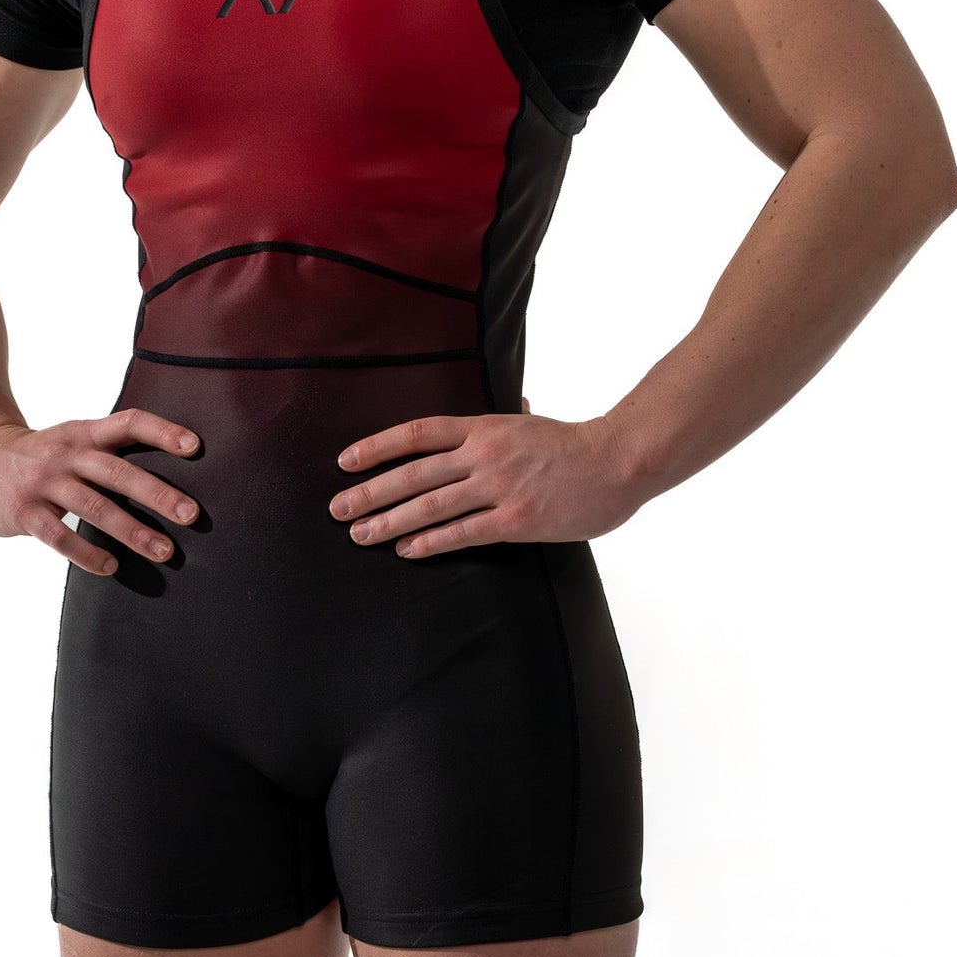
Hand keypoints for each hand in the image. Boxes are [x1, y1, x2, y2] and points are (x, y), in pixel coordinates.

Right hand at [0, 408, 203, 576]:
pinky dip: (87, 554)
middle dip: (158, 494)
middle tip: (192, 515)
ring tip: (164, 552)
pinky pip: (59, 536)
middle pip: (118, 472)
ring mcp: (44, 483)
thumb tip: (172, 481)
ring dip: (132, 531)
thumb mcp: (76, 441)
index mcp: (85, 433)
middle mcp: (67, 454)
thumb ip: (112, 453)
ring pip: (94, 507)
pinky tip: (111, 568)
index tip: (196, 447)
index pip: (129, 423)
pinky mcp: (25, 512)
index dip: (162, 432)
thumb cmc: (46, 456)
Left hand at [328, 398, 633, 557]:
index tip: (345, 462)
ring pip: (430, 505)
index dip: (377, 447)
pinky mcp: (516, 520)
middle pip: (413, 473)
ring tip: (360, 535)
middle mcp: (484, 454)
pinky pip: (463, 533)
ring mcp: (499, 487)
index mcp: (485, 427)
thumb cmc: (578, 444)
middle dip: (370, 492)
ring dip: (390, 522)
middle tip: (338, 508)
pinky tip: (407, 551)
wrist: (619, 461)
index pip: (417, 433)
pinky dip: (431, 542)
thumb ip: (511, 420)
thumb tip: (511, 406)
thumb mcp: (533, 424)